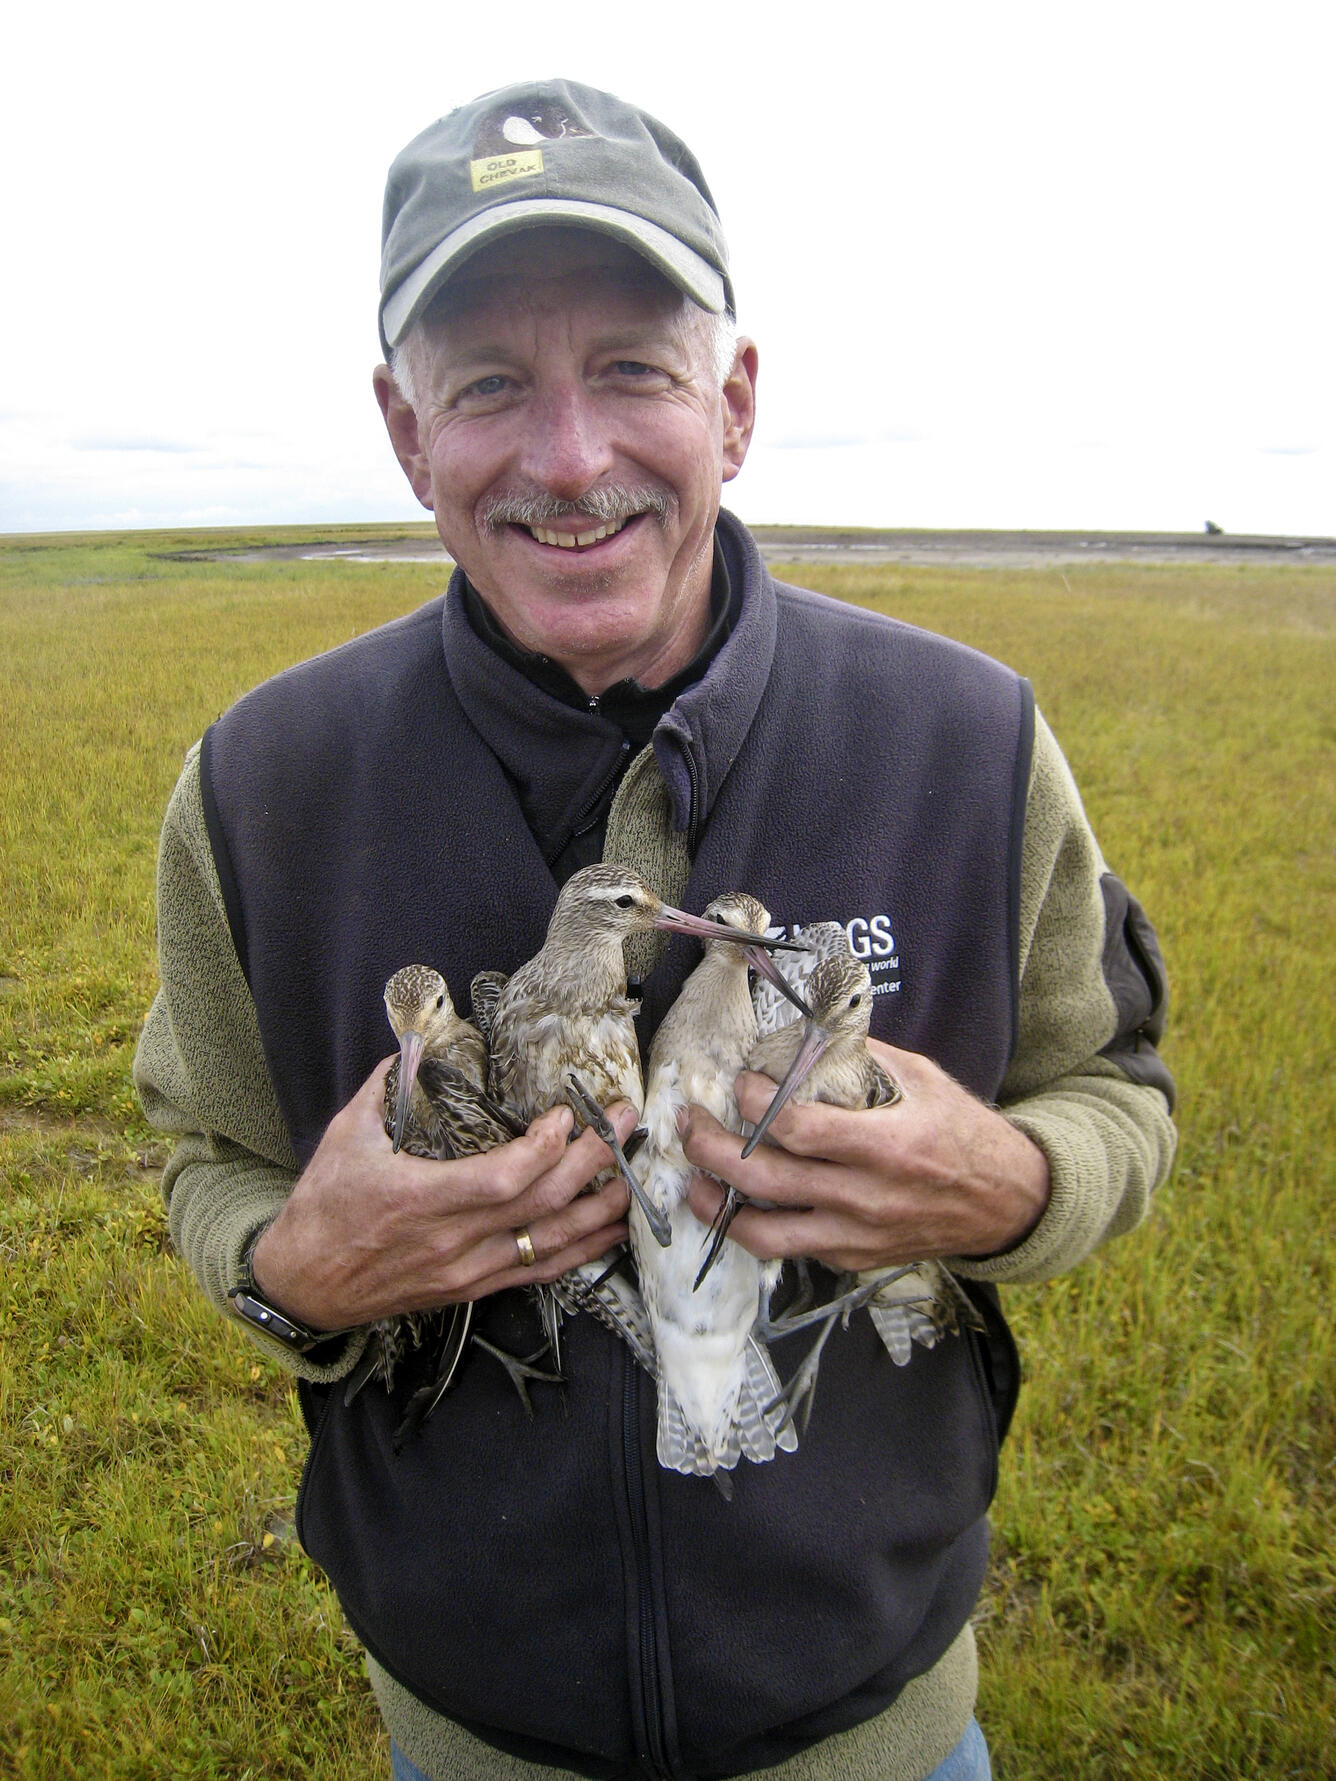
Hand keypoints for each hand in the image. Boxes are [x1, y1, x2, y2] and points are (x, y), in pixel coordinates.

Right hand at [251, 1060, 634, 1329]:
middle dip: (592, 1163)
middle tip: (624, 1125)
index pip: (504, 1178)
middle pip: (541, 1206)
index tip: (568, 1115)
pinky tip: (606, 1234)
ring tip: (631, 1179)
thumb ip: (385, 1087)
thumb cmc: (322, 1209)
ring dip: (598, 1211)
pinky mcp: (471, 1289)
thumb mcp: (345, 1137)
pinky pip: (536, 1274)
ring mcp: (467, 1270)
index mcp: (422, 1200)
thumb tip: (417, 1041)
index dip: (546, 1148)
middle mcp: (453, 1241)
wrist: (303, 1285)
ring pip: (549, 1245)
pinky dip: (579, 1252)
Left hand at [681, 1039, 1049, 1273]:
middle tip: (689, 1125)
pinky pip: (793, 1250)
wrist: (1006, 1203)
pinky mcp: (854, 1257)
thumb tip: (807, 1035)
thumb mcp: (923, 1080)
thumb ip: (865, 1060)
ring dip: (717, 1208)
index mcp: (884, 1145)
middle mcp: (865, 1197)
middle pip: (764, 1181)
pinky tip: (739, 1207)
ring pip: (766, 1234)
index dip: (755, 1105)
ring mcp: (857, 1234)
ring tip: (692, 1183)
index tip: (739, 1084)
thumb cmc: (964, 1134)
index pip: (796, 1130)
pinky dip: (759, 1229)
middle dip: (711, 1152)